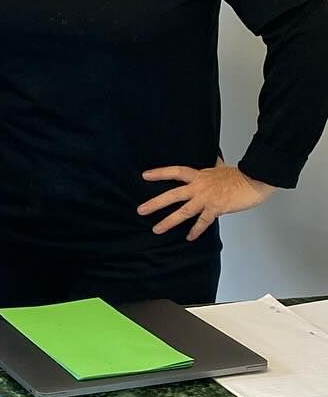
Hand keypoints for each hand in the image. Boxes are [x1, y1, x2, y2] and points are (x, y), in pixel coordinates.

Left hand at [138, 161, 274, 240]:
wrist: (254, 181)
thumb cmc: (239, 175)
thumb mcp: (221, 167)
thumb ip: (214, 165)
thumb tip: (214, 159)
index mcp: (199, 175)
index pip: (175, 172)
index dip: (160, 173)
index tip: (145, 176)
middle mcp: (199, 187)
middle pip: (173, 195)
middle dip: (156, 203)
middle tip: (141, 210)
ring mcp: (206, 199)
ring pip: (183, 212)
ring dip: (169, 221)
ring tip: (157, 229)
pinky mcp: (216, 209)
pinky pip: (202, 222)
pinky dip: (195, 230)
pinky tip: (189, 237)